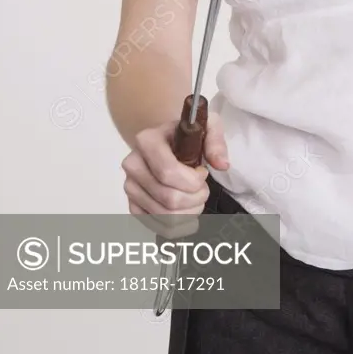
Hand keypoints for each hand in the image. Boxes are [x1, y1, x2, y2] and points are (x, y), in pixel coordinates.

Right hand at [122, 111, 228, 237]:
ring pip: (165, 216)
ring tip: (196, 199)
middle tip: (203, 189)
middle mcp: (133, 165)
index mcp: (147, 141)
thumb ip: (216, 142)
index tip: (203, 172)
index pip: (168, 172)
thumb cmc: (186, 135)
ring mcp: (130, 187)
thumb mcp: (207, 126)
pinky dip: (178, 226)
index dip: (193, 180)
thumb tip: (222, 165)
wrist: (167, 142)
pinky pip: (157, 226)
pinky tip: (188, 213)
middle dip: (196, 198)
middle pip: (169, 198)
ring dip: (190, 213)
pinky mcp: (133, 205)